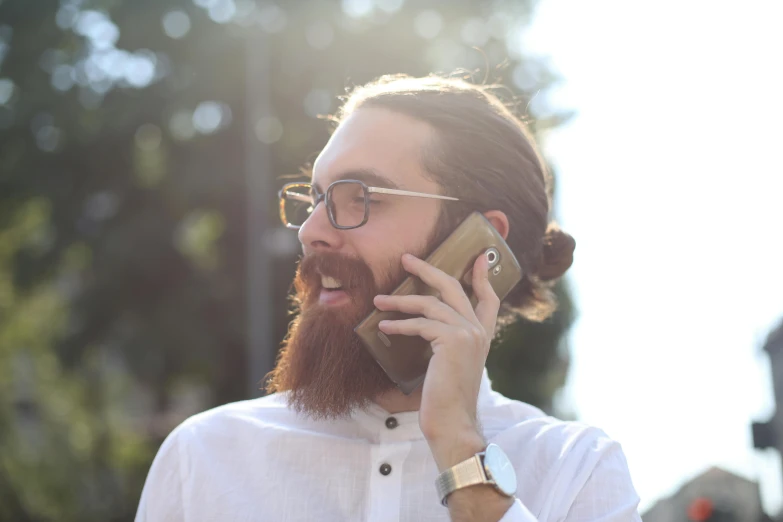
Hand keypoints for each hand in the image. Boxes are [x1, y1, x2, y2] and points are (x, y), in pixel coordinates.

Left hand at [373, 252, 500, 469]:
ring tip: (378, 300)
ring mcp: (467, 333)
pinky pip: (420, 323)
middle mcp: (477, 331)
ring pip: (430, 303)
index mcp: (481, 336)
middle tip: (406, 259)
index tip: (478, 258)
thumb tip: (419, 326)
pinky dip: (399, 324)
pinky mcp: (452, 340)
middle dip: (428, 269)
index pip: (489, 299)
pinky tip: (384, 326)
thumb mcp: (449, 366)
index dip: (483, 277)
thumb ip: (444, 343)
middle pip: (454, 287)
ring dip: (400, 300)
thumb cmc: (445, 400)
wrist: (452, 422)